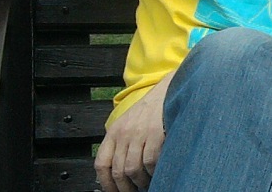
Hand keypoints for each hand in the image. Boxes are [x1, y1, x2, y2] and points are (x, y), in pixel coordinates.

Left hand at [94, 74, 172, 191]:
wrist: (170, 90)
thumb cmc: (150, 110)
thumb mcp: (129, 123)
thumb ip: (121, 144)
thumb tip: (118, 174)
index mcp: (115, 131)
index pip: (102, 164)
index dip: (106, 184)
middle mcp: (124, 133)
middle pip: (118, 171)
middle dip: (126, 188)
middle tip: (134, 191)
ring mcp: (140, 132)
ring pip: (133, 170)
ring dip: (141, 182)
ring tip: (146, 182)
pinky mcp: (155, 132)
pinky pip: (150, 161)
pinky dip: (154, 171)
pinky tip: (157, 170)